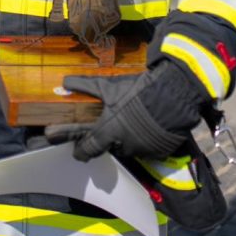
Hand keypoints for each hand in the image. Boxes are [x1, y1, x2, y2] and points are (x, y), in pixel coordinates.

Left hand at [44, 62, 199, 162]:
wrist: (172, 95)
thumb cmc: (136, 92)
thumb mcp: (108, 87)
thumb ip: (85, 86)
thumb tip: (64, 82)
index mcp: (108, 131)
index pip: (89, 149)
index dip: (81, 152)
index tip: (78, 153)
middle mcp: (123, 145)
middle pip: (111, 147)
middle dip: (110, 139)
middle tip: (113, 126)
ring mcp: (142, 150)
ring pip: (130, 148)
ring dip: (128, 140)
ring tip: (133, 122)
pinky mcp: (159, 151)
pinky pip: (148, 149)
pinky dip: (146, 141)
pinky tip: (149, 126)